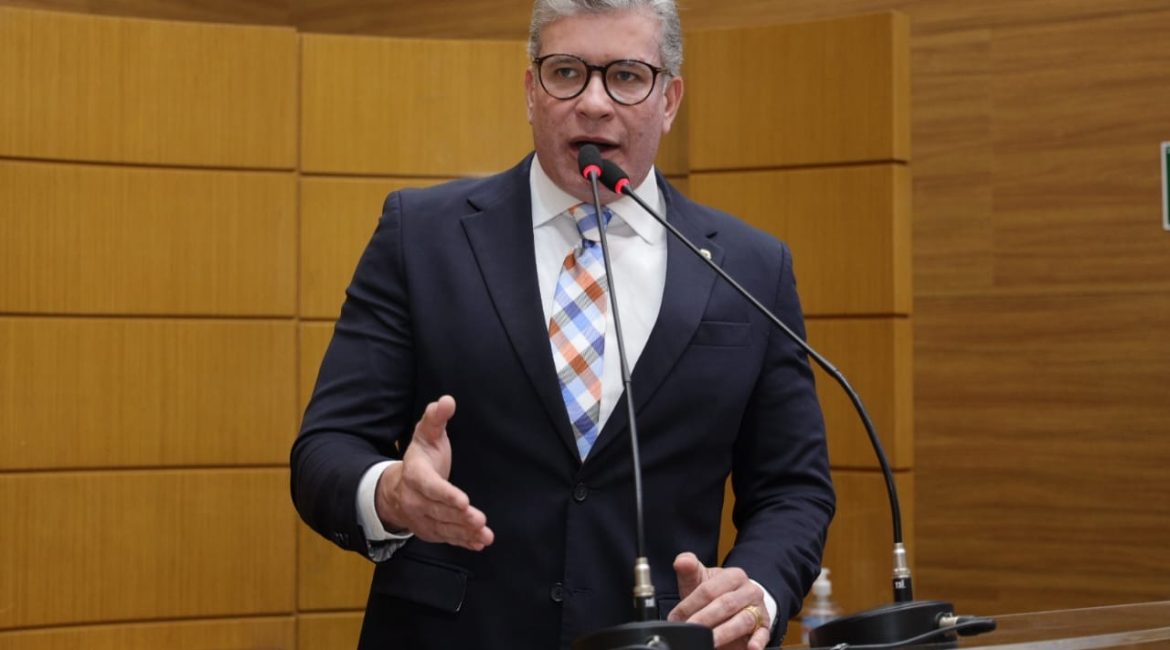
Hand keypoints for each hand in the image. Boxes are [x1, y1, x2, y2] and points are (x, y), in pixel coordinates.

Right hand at [374, 395, 493, 550]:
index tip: (464, 501)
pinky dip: (463, 542)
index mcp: (415, 474)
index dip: (446, 495)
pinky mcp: (430, 530)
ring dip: (464, 532)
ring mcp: (422, 518)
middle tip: (479, 519)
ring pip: (444, 527)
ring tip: (484, 534)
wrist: (397, 488)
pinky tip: (479, 543)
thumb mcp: (427, 434)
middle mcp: (415, 500)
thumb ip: (436, 418)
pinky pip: (446, 538)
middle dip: (459, 517)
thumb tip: (447, 400)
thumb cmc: (421, 457)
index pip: (430, 487)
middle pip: (439, 511)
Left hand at [668, 552, 769, 649]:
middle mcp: (750, 591)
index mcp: (734, 575)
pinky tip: (751, 648)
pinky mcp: (763, 628)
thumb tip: (682, 561)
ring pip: (743, 620)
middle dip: (703, 619)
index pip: (709, 589)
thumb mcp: (700, 581)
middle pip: (725, 604)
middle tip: (689, 630)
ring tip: (710, 641)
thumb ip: (688, 570)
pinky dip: (758, 642)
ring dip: (724, 632)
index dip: (690, 604)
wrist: (736, 607)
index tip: (676, 617)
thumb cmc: (714, 594)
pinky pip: (762, 635)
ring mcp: (758, 610)